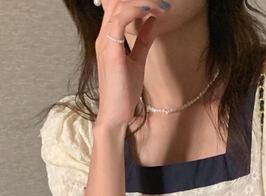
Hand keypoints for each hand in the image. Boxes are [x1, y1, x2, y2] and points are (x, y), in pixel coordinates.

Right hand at [95, 0, 169, 128]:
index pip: (117, 8)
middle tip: (163, 3)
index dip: (136, 1)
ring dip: (141, 3)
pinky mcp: (110, 51)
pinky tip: (150, 12)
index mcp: (107, 39)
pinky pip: (119, 20)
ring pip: (118, 7)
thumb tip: (153, 21)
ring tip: (160, 6)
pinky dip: (135, 11)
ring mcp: (104, 43)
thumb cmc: (123, 92)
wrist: (116, 114)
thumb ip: (143, 40)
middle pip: (115, 3)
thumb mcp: (138, 61)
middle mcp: (103, 37)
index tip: (159, 6)